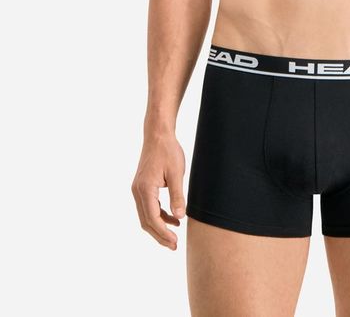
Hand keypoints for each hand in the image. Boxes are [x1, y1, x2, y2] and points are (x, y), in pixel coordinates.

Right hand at [131, 131, 185, 249]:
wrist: (158, 135)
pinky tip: (173, 218)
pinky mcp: (142, 187)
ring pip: (146, 216)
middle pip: (146, 221)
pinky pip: (148, 207)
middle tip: (173, 246)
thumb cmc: (168, 151)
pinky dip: (159, 215)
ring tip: (174, 236)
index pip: (152, 218)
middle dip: (159, 235)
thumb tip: (180, 216)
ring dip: (159, 227)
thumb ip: (177, 195)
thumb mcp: (176, 173)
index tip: (174, 242)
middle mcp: (137, 191)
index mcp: (145, 189)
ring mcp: (138, 189)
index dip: (163, 232)